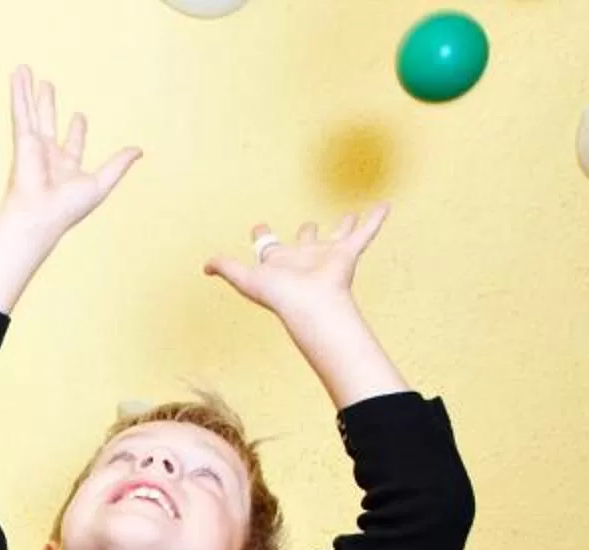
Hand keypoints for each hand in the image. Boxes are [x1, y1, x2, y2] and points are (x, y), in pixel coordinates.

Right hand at [0, 66, 140, 242]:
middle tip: (47, 86)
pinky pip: (21, 111)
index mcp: (66, 167)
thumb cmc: (66, 208)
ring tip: (24, 70)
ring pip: (31, 112)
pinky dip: (18, 93)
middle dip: (47, 105)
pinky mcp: (23, 140)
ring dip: (27, 91)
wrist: (39, 216)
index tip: (79, 116)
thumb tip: (139, 150)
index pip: (72, 144)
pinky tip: (17, 75)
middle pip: (48, 122)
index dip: (77, 130)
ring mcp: (33, 146)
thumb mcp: (101, 183)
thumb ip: (118, 164)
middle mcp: (48, 155)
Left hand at [203, 204, 388, 318]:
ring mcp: (328, 256)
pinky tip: (384, 205)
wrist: (311, 305)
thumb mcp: (245, 279)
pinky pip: (366, 232)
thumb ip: (226, 269)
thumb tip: (204, 267)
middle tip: (308, 224)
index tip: (259, 226)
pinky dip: (376, 219)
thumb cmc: (279, 296)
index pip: (270, 247)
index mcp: (280, 263)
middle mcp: (304, 258)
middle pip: (306, 240)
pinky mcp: (348, 254)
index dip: (263, 236)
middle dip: (307, 232)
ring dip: (346, 224)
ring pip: (339, 235)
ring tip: (350, 214)